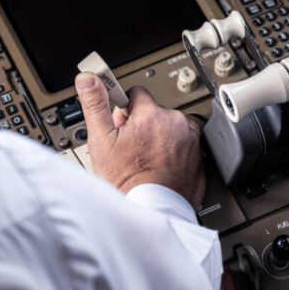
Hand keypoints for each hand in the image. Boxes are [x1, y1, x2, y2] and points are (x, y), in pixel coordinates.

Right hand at [75, 73, 204, 210]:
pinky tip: (160, 168)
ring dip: (160, 139)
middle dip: (143, 126)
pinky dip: (174, 155)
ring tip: (145, 160)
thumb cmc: (127, 180)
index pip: (136, 94)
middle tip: (130, 149)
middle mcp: (175, 122)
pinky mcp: (200, 158)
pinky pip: (184, 147)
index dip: (124, 110)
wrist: (152, 211)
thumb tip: (88, 79)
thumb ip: (95, 104)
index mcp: (151, 113)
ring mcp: (191, 140)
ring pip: (170, 130)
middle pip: (154, 113)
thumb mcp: (101, 140)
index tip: (121, 124)